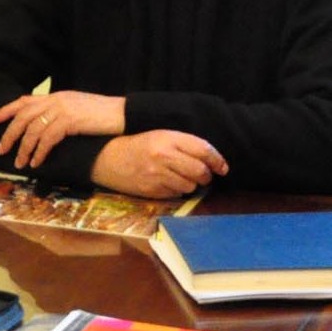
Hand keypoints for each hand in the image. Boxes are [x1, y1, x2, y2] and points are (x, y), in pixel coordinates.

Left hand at [0, 90, 126, 167]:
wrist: (122, 113)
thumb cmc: (102, 115)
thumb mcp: (78, 109)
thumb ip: (61, 113)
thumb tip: (47, 126)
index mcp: (56, 96)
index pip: (26, 100)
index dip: (7, 109)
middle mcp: (56, 100)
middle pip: (23, 116)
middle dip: (9, 134)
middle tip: (0, 149)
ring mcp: (62, 110)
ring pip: (32, 130)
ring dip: (23, 149)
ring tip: (19, 163)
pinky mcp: (69, 121)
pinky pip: (47, 139)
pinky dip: (39, 152)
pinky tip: (37, 162)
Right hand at [89, 131, 227, 197]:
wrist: (108, 159)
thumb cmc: (139, 146)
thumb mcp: (161, 136)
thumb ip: (185, 145)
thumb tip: (211, 161)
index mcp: (168, 138)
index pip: (203, 150)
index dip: (217, 160)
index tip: (223, 167)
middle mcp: (164, 156)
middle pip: (200, 171)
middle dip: (206, 175)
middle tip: (203, 175)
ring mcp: (157, 175)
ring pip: (190, 185)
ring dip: (191, 184)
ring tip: (182, 178)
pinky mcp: (151, 190)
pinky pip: (176, 194)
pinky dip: (177, 191)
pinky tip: (168, 183)